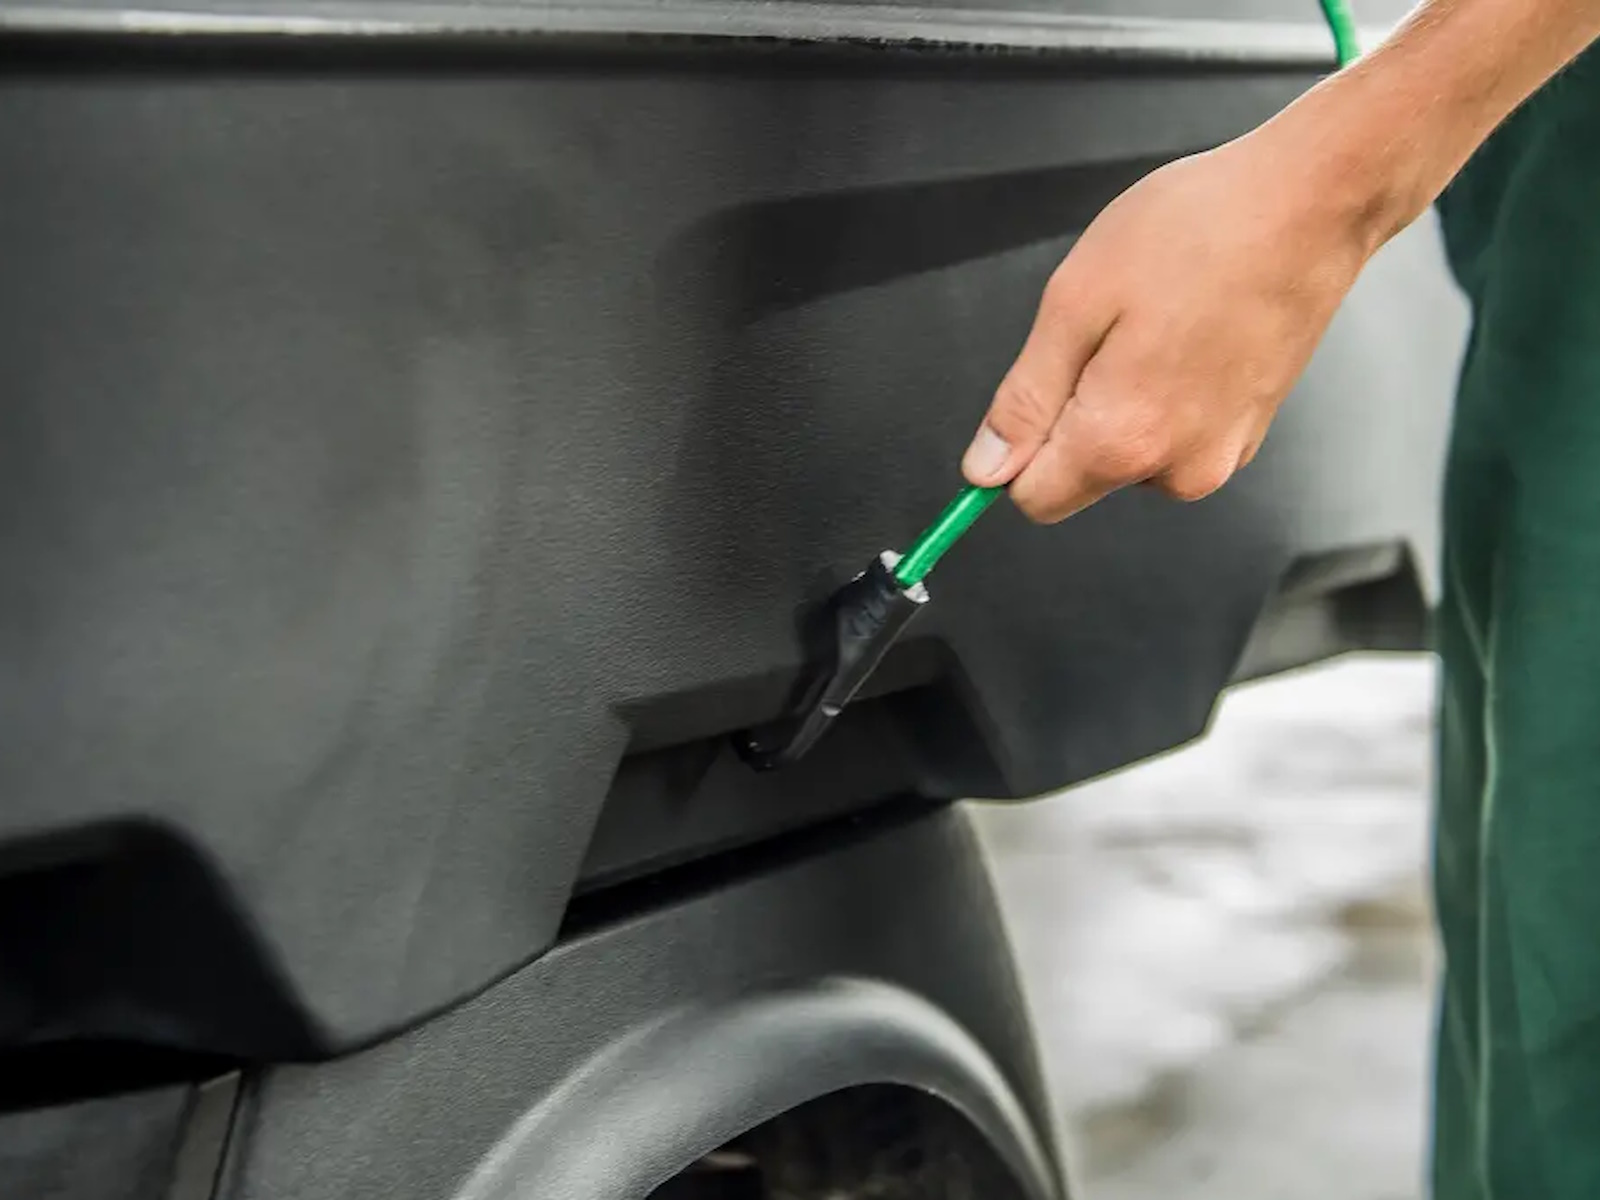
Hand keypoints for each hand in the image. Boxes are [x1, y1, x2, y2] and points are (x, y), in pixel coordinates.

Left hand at [962, 127, 1377, 521]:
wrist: (1311, 203)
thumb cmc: (1201, 232)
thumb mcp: (1075, 303)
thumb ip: (1024, 399)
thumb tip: (986, 467)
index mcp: (1122, 441)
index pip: (1033, 499)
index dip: (1015, 451)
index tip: (1031, 396)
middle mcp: (1178, 467)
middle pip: (1082, 477)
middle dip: (1074, 416)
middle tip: (1107, 335)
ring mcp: (1222, 454)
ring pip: (1130, 453)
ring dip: (1124, 400)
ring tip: (1158, 325)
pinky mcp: (1249, 433)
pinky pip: (1176, 434)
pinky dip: (1169, 392)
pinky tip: (1191, 333)